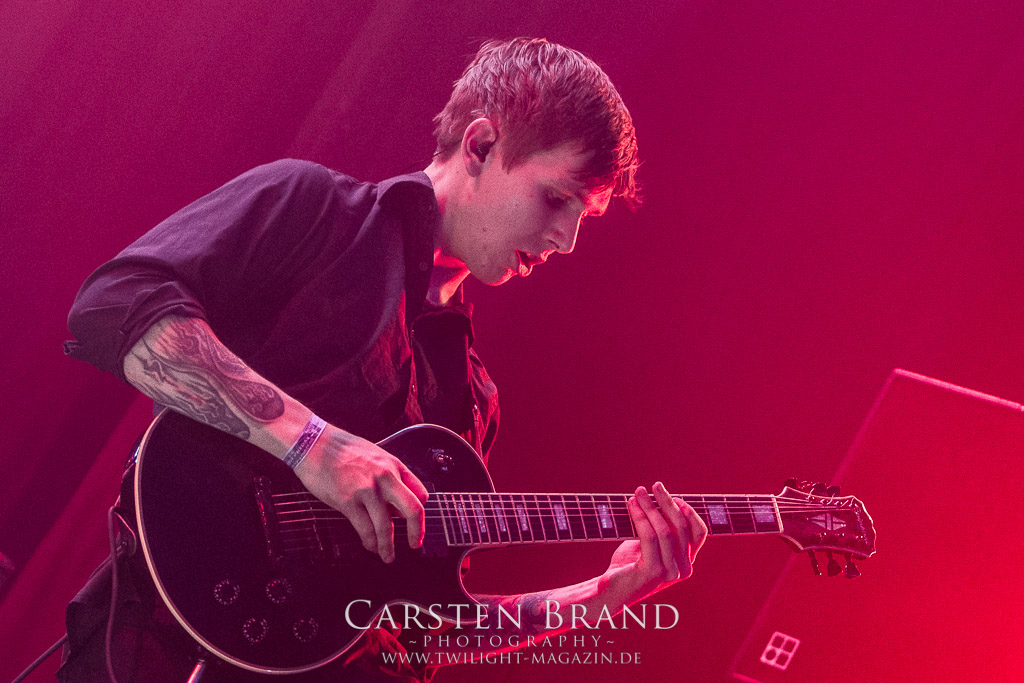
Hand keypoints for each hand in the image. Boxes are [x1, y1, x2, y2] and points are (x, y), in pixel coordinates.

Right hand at [293, 425, 428, 562]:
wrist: (314, 443)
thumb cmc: (341, 448)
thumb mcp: (374, 455)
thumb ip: (388, 476)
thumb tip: (393, 501)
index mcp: (393, 465)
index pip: (420, 493)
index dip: (420, 512)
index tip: (417, 524)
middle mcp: (385, 477)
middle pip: (412, 510)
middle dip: (417, 532)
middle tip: (414, 544)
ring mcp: (367, 490)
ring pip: (386, 526)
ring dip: (388, 546)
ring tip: (388, 556)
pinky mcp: (348, 501)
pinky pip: (365, 529)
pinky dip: (370, 542)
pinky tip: (370, 546)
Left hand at [606, 482, 707, 598]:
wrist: (608, 591)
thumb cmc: (629, 565)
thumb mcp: (650, 544)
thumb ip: (661, 528)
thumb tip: (664, 499)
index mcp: (686, 562)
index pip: (699, 533)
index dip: (689, 512)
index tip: (674, 496)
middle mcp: (682, 569)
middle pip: (682, 527)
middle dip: (667, 502)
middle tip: (655, 485)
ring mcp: (669, 573)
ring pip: (665, 530)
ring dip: (651, 507)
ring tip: (638, 493)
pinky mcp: (652, 572)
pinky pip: (649, 537)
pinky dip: (640, 517)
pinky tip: (631, 505)